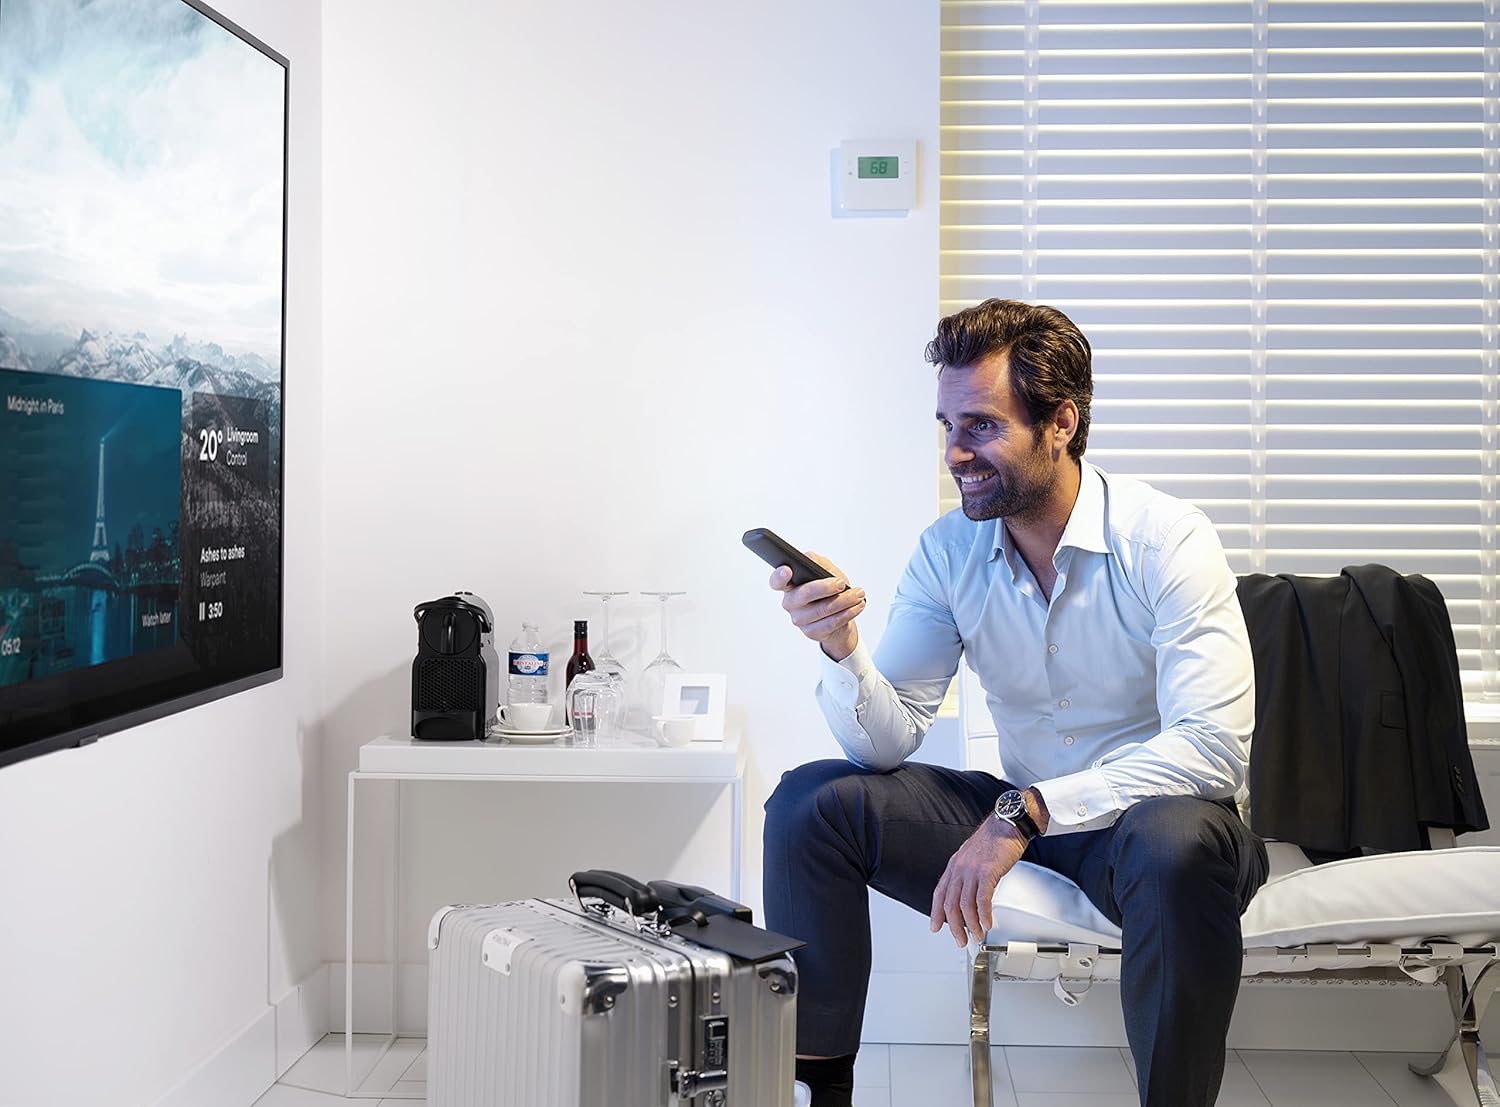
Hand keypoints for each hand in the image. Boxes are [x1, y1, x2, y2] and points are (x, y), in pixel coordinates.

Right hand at [768, 552, 865, 661]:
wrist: (840, 617)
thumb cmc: (830, 591)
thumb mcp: (826, 571)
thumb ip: (817, 562)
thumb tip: (810, 558)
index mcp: (790, 585)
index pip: (777, 581)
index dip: (779, 576)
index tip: (787, 570)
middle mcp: (791, 602)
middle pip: (804, 594)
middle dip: (825, 587)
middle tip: (841, 583)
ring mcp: (799, 619)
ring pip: (821, 610)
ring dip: (844, 601)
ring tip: (858, 594)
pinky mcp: (811, 632)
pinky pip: (831, 623)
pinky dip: (847, 613)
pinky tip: (857, 606)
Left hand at [929, 815, 1027, 948]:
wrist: (1008, 823)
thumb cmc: (995, 839)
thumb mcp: (974, 857)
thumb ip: (969, 874)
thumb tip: (970, 893)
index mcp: (955, 865)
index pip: (940, 893)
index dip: (936, 912)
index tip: (936, 926)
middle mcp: (960, 868)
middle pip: (950, 903)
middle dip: (954, 926)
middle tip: (961, 940)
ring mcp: (972, 870)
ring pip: (965, 905)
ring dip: (971, 924)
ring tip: (977, 935)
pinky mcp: (987, 872)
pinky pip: (982, 899)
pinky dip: (983, 915)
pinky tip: (987, 923)